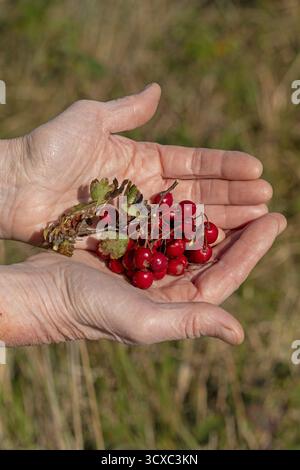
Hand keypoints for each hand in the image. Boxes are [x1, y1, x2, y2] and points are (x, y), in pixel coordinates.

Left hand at [0, 83, 271, 244]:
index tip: (255, 169)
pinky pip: (162, 243)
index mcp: (141, 161)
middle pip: (196, 195)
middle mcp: (144, 192)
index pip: (192, 164)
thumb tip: (158, 91)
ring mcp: (135, 219)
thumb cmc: (47, 149)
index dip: (224, 167)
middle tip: (266, 200)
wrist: (14, 186)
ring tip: (254, 221)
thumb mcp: (88, 119)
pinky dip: (187, 244)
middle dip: (231, 197)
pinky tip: (216, 245)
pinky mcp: (123, 243)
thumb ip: (125, 109)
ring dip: (218, 221)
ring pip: (184, 221)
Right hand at [0, 213, 285, 346]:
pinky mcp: (133, 249)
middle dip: (241, 228)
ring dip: (217, 214)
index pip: (225, 276)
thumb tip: (239, 333)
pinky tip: (196, 191)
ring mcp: (151, 267)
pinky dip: (184, 209)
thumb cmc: (88, 309)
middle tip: (265, 199)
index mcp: (177, 305)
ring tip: (239, 189)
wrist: (42, 291)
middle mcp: (169, 287)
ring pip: (194, 237)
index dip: (252, 249)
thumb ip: (190, 322)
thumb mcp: (142, 319)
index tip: (274, 220)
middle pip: (214, 254)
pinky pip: (168, 225)